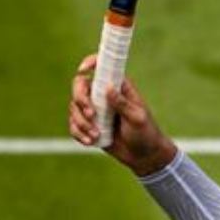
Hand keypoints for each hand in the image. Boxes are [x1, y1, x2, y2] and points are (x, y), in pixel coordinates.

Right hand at [68, 54, 177, 175]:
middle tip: (92, 114)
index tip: (83, 70)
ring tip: (96, 135)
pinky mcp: (89, 125)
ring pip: (74, 107)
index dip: (91, 63)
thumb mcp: (137, 118)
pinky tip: (90, 141)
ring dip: (82, 122)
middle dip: (81, 99)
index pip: (102, 68)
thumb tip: (107, 87)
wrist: (144, 156)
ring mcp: (95, 110)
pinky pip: (74, 125)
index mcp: (118, 87)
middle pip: (79, 86)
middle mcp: (103, 95)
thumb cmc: (145, 133)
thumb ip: (123, 104)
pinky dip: (78, 133)